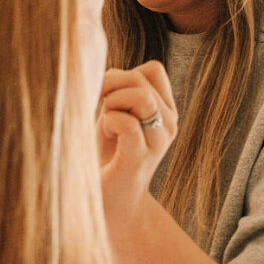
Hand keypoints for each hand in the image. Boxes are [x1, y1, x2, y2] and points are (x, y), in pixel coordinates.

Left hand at [97, 62, 177, 230]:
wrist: (109, 202)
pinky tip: (105, 137)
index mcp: (165, 111)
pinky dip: (108, 123)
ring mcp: (158, 141)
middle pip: (141, 78)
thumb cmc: (107, 155)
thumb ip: (116, 89)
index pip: (152, 70)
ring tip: (104, 123)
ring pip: (140, 97)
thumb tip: (95, 61)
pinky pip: (126, 123)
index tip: (105, 94)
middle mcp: (168, 124)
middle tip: (97, 108)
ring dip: (112, 103)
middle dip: (110, 85)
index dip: (124, 73)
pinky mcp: (140, 157)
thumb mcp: (113, 113)